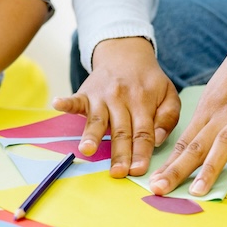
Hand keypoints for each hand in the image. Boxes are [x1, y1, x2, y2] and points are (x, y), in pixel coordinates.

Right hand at [53, 37, 180, 177]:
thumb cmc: (148, 81)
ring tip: (87, 149)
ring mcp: (102, 97)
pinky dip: (66, 102)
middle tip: (117, 172)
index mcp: (144, 103)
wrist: (126, 53)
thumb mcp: (168, 95)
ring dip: (92, 135)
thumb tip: (157, 140)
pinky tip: (57, 104)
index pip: (143, 133)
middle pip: (121, 131)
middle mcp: (122, 100)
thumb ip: (168, 117)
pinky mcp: (86, 93)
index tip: (138, 170)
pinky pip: (75, 99)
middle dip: (119, 153)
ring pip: (97, 120)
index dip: (141, 152)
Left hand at [149, 12, 226, 195]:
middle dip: (176, 169)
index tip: (153, 182)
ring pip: (224, 143)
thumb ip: (207, 120)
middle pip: (196, 145)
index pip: (183, 142)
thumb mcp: (217, 92)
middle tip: (159, 189)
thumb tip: (191, 145)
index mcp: (207, 110)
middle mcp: (222, 113)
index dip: (168, 163)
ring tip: (199, 191)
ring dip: (210, 168)